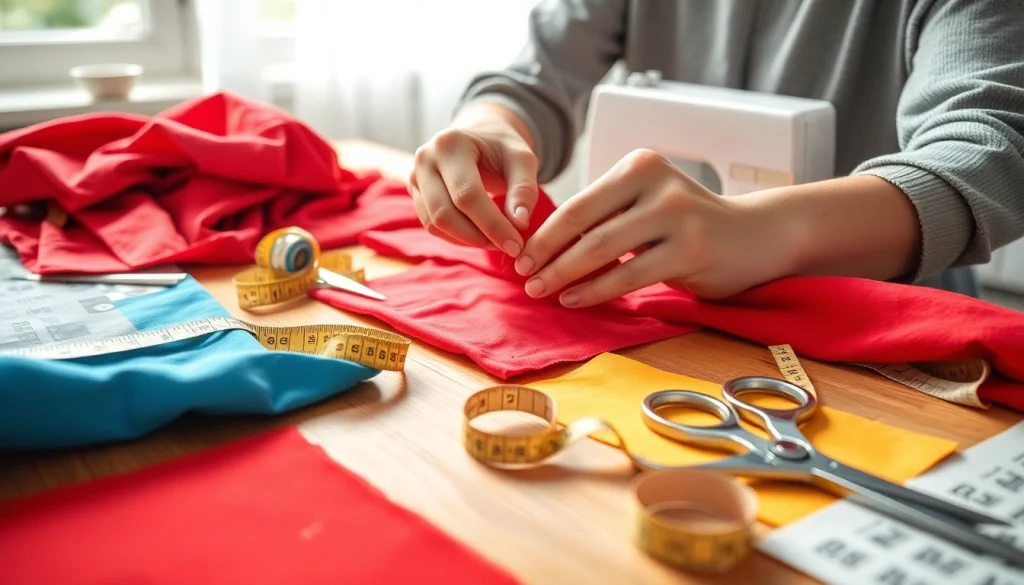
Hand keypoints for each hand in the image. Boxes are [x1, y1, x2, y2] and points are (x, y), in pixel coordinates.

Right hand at [409, 102, 539, 255]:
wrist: (481, 135)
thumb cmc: (503, 147)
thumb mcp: (522, 159)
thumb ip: (524, 189)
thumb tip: (519, 223)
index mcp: (450, 144)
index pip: (467, 195)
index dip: (492, 225)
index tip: (516, 245)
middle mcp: (425, 159)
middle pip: (445, 213)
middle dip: (478, 237)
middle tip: (508, 247)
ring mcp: (415, 177)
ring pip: (435, 224)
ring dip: (468, 240)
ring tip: (496, 241)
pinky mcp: (416, 193)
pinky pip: (431, 225)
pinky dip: (457, 237)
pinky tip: (480, 236)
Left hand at [513, 149, 798, 305]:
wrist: (756, 236)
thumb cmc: (689, 224)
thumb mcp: (646, 205)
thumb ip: (605, 217)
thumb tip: (543, 247)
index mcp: (639, 165)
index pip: (579, 203)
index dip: (543, 234)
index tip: (518, 257)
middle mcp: (657, 183)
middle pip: (585, 224)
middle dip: (547, 254)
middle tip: (523, 278)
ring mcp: (676, 214)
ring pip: (603, 249)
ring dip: (565, 274)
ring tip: (541, 291)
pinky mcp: (690, 249)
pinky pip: (630, 275)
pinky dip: (596, 290)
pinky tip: (574, 299)